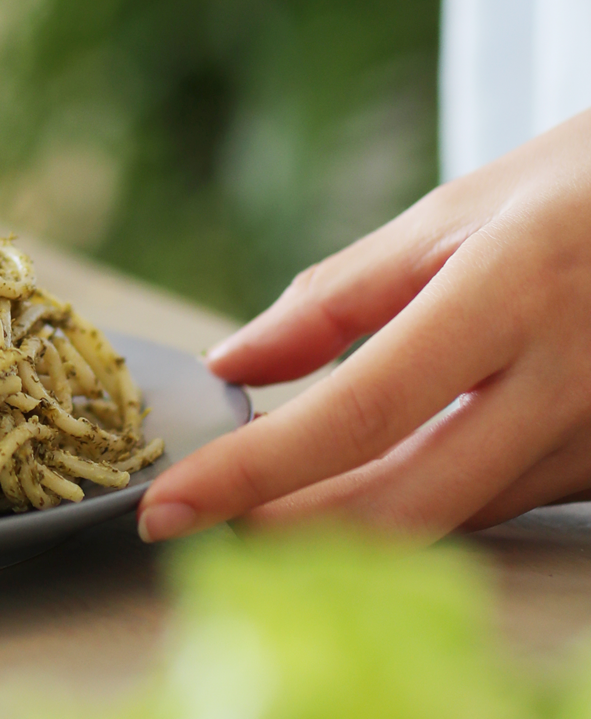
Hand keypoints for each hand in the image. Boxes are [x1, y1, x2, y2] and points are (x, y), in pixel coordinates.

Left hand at [137, 109, 590, 542]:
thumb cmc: (576, 189)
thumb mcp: (456, 210)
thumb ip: (340, 294)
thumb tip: (233, 363)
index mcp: (510, 294)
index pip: (359, 411)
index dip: (256, 471)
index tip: (169, 507)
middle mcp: (566, 382)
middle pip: (408, 498)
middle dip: (290, 529)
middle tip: (197, 525)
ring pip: (454, 512)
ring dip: (349, 521)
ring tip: (261, 500)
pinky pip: (500, 501)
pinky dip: (420, 497)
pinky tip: (360, 482)